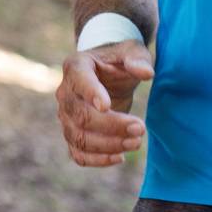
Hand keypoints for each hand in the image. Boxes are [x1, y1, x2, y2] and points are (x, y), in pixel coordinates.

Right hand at [56, 39, 152, 167]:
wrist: (108, 74)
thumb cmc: (119, 60)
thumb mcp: (131, 51)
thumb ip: (138, 59)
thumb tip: (147, 74)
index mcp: (76, 66)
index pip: (79, 81)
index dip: (91, 94)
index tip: (108, 106)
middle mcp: (65, 92)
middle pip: (80, 115)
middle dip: (111, 126)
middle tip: (141, 128)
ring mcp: (66, 115)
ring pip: (78, 137)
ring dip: (108, 145)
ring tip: (136, 142)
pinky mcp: (73, 133)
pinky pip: (78, 153)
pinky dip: (97, 160)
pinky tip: (120, 157)